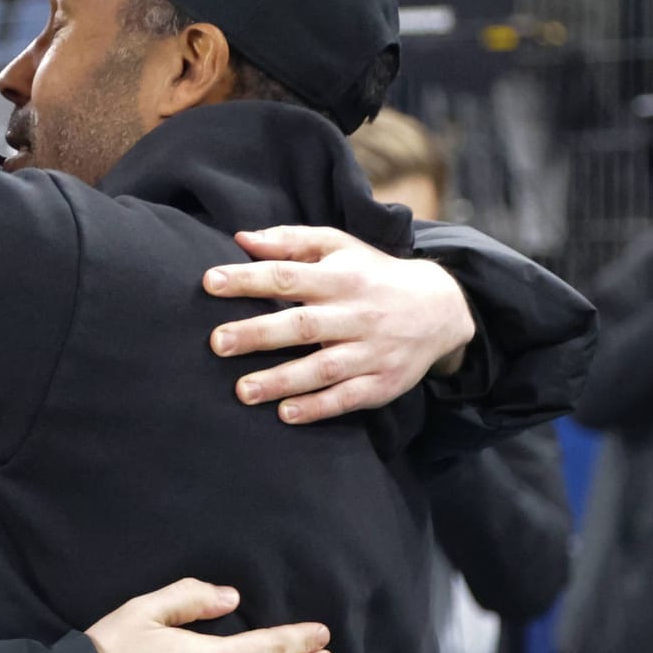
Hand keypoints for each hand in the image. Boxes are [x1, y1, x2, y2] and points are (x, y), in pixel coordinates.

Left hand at [203, 226, 476, 423]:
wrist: (442, 308)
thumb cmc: (373, 274)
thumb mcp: (340, 247)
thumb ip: (291, 242)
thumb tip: (241, 238)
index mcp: (341, 277)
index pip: (289, 275)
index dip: (249, 279)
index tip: (209, 282)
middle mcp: (357, 314)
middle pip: (303, 325)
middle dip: (258, 334)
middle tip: (217, 342)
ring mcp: (372, 351)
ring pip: (324, 368)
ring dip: (282, 380)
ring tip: (242, 391)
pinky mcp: (383, 383)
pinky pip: (348, 397)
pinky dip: (319, 407)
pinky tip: (286, 414)